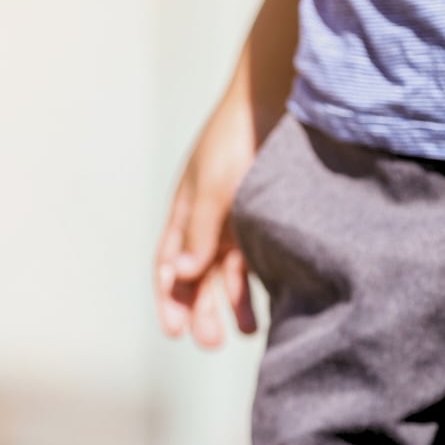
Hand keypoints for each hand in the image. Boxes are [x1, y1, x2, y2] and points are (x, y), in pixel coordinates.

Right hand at [155, 94, 260, 348]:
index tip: (174, 330)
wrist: (277, 102)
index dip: (167, 298)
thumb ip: (199, 232)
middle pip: (196, 277)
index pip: (167, 265)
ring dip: (232, 305)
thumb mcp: (213, 187)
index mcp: (184, 213)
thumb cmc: (235, 139)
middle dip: (200, 311)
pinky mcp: (265, 221)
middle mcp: (206, 223)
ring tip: (248, 333)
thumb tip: (180, 276)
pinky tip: (271, 306)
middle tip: (210, 342)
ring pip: (227, 274)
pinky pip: (256, 261)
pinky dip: (258, 284)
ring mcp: (236, 223)